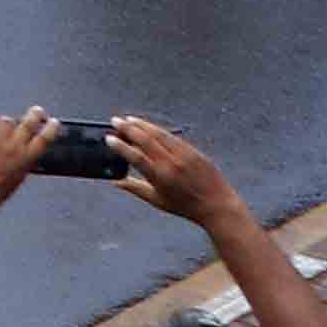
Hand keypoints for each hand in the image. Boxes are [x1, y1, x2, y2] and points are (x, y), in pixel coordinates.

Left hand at [0, 109, 54, 209]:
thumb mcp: (17, 178)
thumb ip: (23, 161)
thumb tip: (26, 150)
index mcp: (27, 159)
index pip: (46, 138)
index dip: (52, 127)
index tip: (53, 121)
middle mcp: (15, 147)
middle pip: (29, 123)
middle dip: (36, 114)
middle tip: (37, 111)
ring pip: (7, 120)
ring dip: (6, 122)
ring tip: (1, 127)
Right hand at [102, 116, 240, 231]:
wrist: (217, 205)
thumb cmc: (186, 206)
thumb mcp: (157, 201)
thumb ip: (134, 188)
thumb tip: (115, 181)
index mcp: (160, 177)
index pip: (135, 157)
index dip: (120, 146)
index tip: (109, 138)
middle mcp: (171, 163)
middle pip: (145, 140)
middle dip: (128, 128)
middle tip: (115, 121)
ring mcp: (184, 155)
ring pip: (159, 134)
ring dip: (142, 125)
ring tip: (128, 119)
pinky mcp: (194, 151)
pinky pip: (173, 137)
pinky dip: (159, 130)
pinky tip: (149, 126)